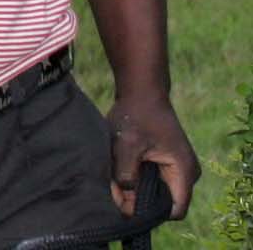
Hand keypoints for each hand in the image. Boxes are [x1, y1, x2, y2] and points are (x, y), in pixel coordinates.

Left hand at [107, 90, 196, 216]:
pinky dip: (139, 178)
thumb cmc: (135, 114)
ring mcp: (179, 168)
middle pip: (165, 202)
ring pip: (158, 191)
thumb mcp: (126, 143)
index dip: (150, 212)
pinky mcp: (170, 163)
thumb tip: (125, 200)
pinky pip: (155, 180)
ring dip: (137, 188)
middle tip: (115, 190)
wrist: (142, 91)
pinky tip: (121, 170)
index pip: (174, 209)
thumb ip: (125, 173)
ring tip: (116, 178)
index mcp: (184, 172)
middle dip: (140, 200)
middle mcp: (187, 174)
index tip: (127, 205)